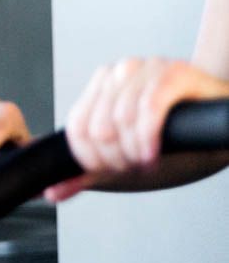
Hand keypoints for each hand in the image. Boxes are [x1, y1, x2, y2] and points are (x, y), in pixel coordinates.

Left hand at [55, 57, 228, 200]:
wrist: (224, 123)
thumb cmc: (178, 139)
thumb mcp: (126, 158)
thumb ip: (88, 173)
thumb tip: (51, 194)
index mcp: (101, 86)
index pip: (76, 128)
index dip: (92, 160)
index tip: (113, 171)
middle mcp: (119, 72)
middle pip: (97, 128)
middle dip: (117, 159)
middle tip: (136, 166)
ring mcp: (147, 68)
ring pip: (120, 119)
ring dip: (135, 152)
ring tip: (149, 160)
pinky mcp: (174, 72)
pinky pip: (149, 108)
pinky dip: (148, 138)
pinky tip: (154, 153)